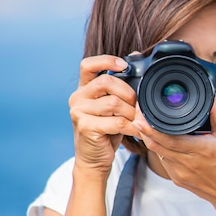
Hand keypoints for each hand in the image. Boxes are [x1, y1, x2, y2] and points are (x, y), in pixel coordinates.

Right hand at [68, 55, 139, 174]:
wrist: (94, 158)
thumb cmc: (107, 129)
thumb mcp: (113, 106)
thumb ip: (120, 86)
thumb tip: (135, 56)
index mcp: (84, 88)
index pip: (87, 65)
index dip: (106, 60)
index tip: (124, 65)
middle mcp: (77, 97)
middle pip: (106, 82)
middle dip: (128, 93)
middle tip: (137, 105)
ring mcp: (78, 112)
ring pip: (113, 102)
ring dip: (132, 112)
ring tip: (138, 120)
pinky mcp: (85, 127)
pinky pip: (116, 122)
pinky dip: (131, 126)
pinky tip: (137, 131)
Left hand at [135, 97, 215, 213]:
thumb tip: (212, 98)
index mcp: (200, 150)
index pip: (168, 138)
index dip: (151, 128)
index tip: (141, 115)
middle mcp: (187, 163)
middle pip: (156, 145)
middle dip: (144, 129)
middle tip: (137, 114)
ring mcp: (180, 173)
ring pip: (158, 152)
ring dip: (151, 139)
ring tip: (146, 124)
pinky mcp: (178, 180)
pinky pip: (165, 161)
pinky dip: (161, 149)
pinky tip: (162, 140)